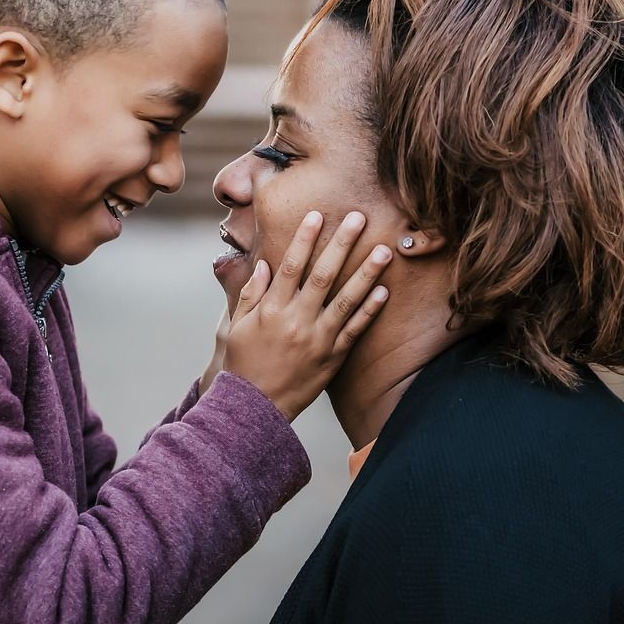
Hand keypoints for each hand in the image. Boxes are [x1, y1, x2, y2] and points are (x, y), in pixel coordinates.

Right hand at [218, 211, 391, 420]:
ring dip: (366, 273)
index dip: (305, 239)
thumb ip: (252, 294)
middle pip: (323, 275)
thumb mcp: (239, 326)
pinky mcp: (333, 357)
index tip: (318, 216)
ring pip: (346, 300)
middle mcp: (297, 320)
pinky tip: (384, 291)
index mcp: (272, 309)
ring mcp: (318, 339)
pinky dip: (370, 311)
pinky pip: (355, 330)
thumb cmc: (244, 363)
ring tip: (383, 251)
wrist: (254, 408)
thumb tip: (265, 265)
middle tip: (359, 218)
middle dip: (342, 244)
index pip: (291, 265)